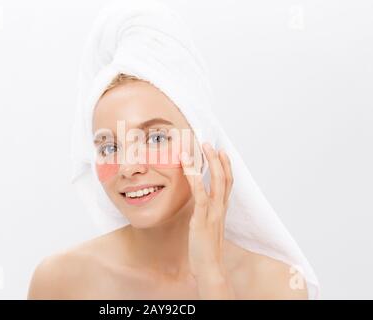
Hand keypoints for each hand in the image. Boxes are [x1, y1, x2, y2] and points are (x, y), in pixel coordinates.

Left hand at [180, 142, 234, 298]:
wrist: (210, 267)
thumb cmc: (206, 248)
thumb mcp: (208, 226)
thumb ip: (206, 213)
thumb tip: (199, 202)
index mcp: (222, 210)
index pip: (227, 183)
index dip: (225, 166)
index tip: (220, 152)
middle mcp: (220, 208)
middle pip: (224, 178)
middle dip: (217, 159)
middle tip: (209, 144)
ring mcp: (213, 213)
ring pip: (215, 182)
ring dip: (208, 163)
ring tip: (201, 148)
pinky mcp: (202, 219)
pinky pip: (200, 195)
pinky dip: (195, 179)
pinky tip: (189, 167)